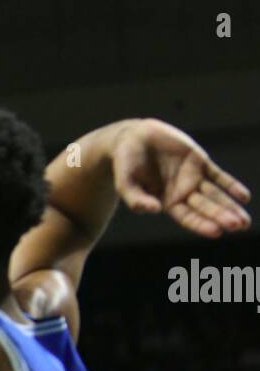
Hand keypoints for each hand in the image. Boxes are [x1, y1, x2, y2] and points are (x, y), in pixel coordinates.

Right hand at [111, 119, 250, 236]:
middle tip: (238, 226)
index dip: (201, 225)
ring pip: (215, 194)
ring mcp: (193, 177)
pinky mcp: (199, 161)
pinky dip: (231, 185)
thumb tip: (154, 210)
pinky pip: (218, 176)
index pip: (188, 217)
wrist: (132, 138)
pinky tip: (243, 197)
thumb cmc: (125, 164)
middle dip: (222, 217)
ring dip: (230, 206)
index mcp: (167, 202)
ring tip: (244, 221)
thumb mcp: (126, 183)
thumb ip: (136, 199)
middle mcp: (183, 193)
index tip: (216, 232)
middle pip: (206, 208)